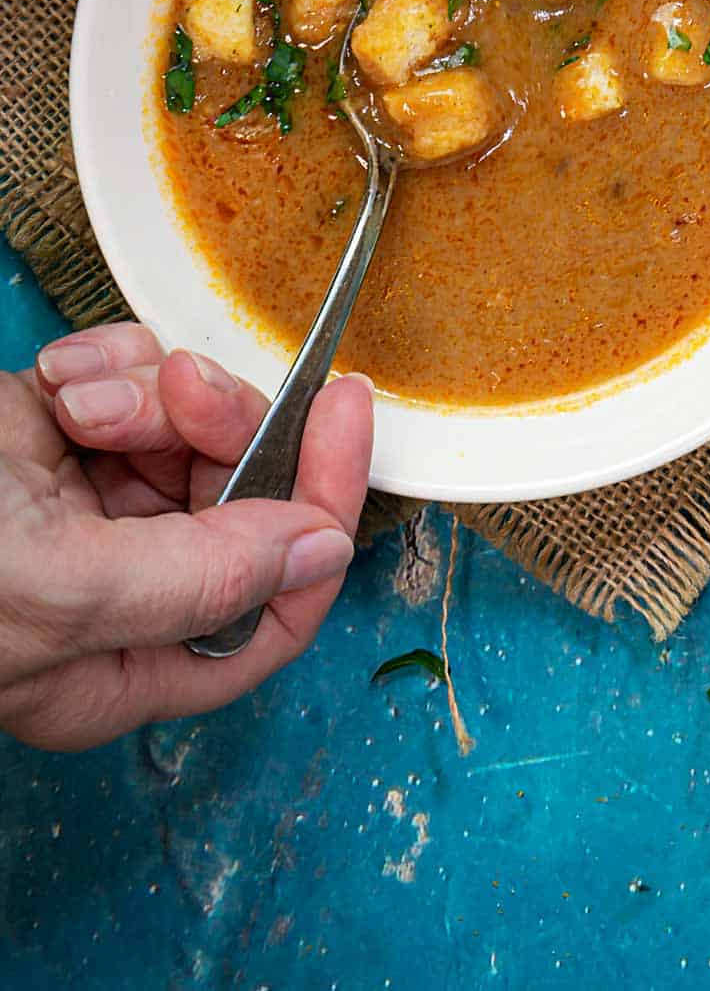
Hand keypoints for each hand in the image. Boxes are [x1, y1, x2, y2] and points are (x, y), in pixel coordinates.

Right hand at [0, 323, 371, 750]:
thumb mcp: (56, 592)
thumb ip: (199, 578)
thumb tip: (319, 551)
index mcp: (130, 657)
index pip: (279, 596)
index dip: (324, 504)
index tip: (346, 411)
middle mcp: (119, 583)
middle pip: (239, 491)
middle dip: (217, 426)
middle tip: (178, 392)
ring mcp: (83, 502)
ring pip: (185, 424)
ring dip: (145, 392)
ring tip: (74, 402)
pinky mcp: (49, 434)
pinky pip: (128, 381)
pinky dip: (103, 366)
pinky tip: (53, 385)